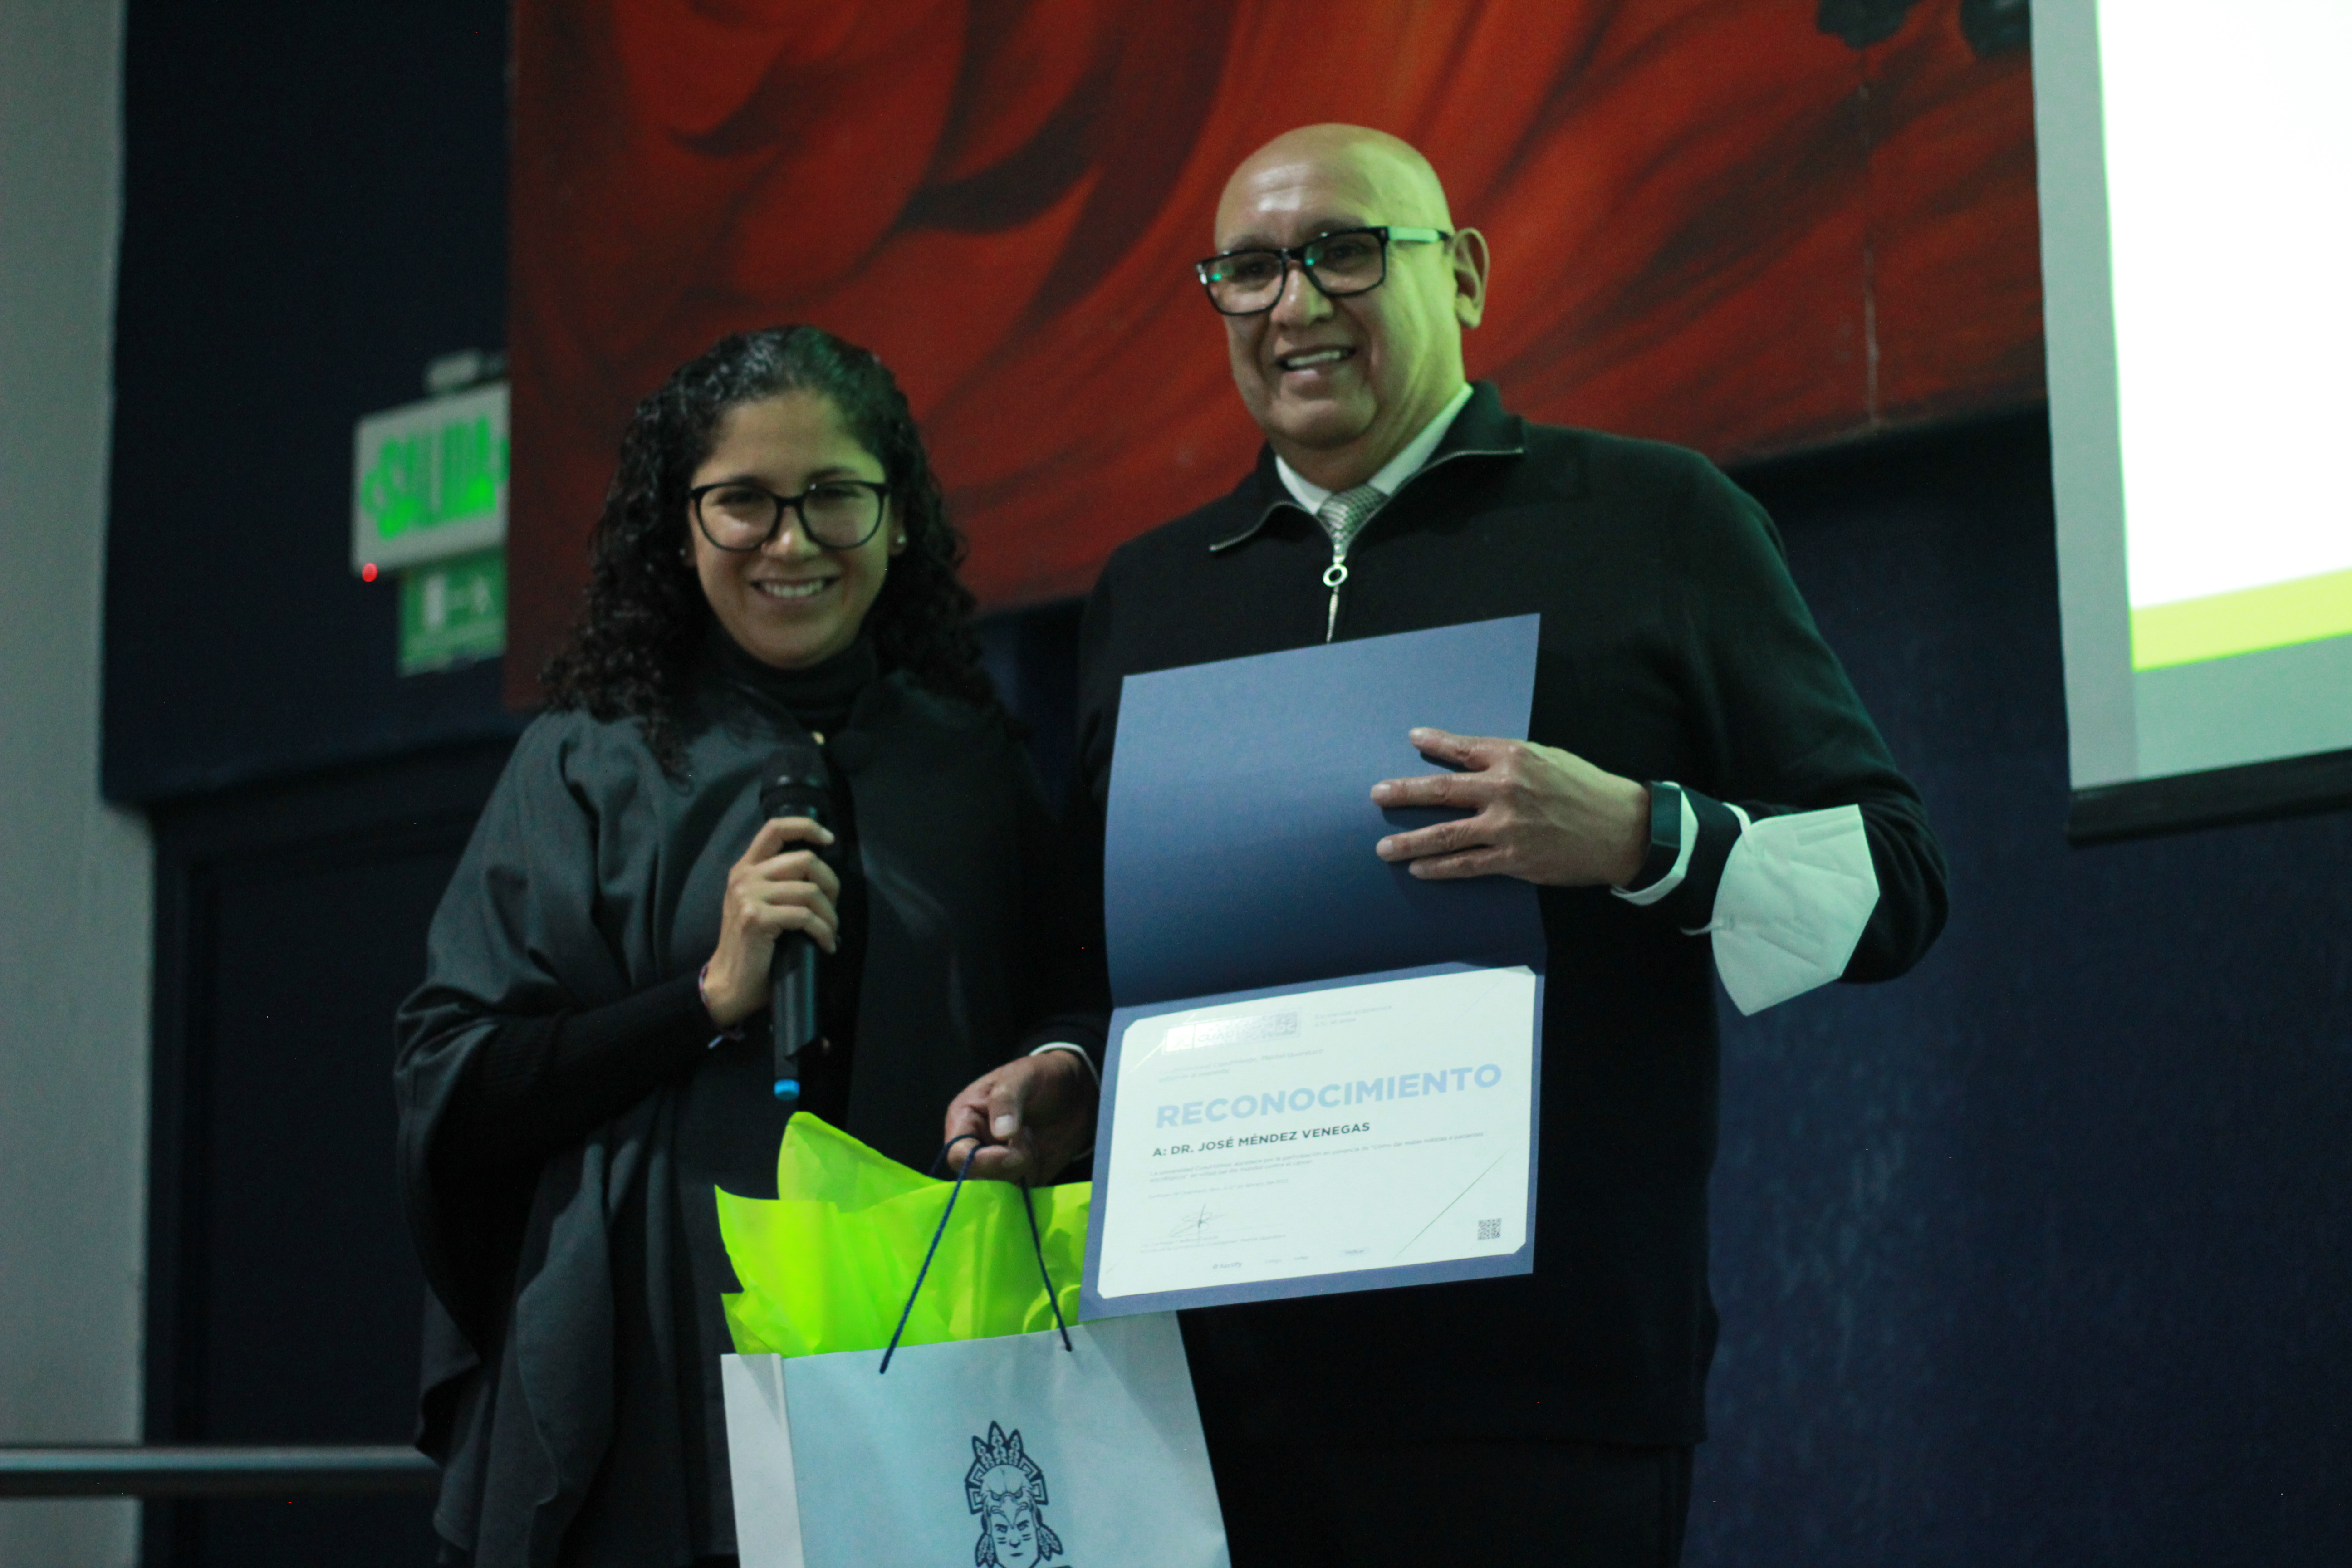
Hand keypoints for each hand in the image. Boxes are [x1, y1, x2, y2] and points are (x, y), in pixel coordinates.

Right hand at [701, 817, 840, 1026]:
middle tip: (833, 909)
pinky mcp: (756, 918)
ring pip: (810, 891)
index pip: (775, 828)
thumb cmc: (752, 947)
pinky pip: (805, 916)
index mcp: (745, 868)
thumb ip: (779, 882)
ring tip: (831, 932)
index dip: (807, 827)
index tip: (829, 839)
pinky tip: (826, 945)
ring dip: (830, 915)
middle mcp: (744, 876)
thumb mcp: (759, 905)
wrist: (729, 983)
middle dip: (831, 884)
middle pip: (805, 860)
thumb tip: (820, 873)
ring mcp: (748, 896)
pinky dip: (823, 932)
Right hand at [942, 1050, 1098, 1183]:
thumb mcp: (1022, 1076)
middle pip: (974, 1176)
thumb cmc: (1041, 1076)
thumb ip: (1006, 1100)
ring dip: (1018, 1173)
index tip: (1009, 1153)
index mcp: (965, 1118)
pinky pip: (1017, 1193)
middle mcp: (976, 1144)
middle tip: (1027, 1149)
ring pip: (995, 1188)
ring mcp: (998, 1163)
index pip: (957, 1153)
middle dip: (1002, 1169)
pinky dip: (1029, 1183)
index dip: (979, 1160)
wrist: (1075, 1091)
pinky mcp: (1020, 1176)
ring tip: (1032, 1146)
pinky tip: (1038, 1161)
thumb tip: (1001, 1133)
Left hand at [1369, 727, 1649, 886]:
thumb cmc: (1587, 789)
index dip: (1434, 743)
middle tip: (1376, 795)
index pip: (1462, 749)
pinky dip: (1439, 868)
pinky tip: (1419, 869)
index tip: (1412, 739)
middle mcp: (1504, 789)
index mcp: (1513, 757)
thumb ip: (1510, 759)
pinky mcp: (1513, 859)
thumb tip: (1474, 760)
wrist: (1622, 829)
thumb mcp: (1548, 758)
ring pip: (1445, 834)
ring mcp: (1506, 827)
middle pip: (1440, 791)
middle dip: (1403, 793)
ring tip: (1383, 847)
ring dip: (1409, 841)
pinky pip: (1466, 865)